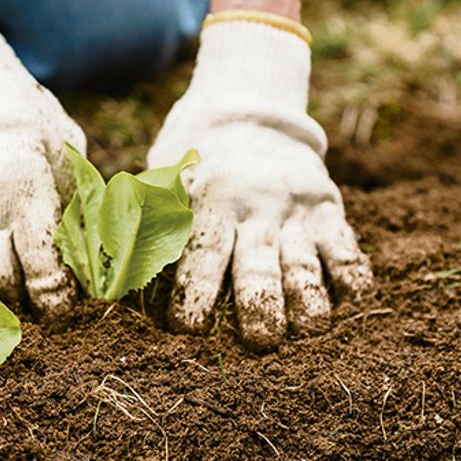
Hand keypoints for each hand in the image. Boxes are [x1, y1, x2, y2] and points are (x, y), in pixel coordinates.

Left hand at [147, 18, 371, 348]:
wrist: (250, 117)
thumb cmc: (195, 169)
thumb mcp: (165, 181)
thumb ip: (144, 225)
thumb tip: (109, 282)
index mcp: (208, 199)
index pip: (201, 255)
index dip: (194, 297)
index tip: (187, 329)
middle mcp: (254, 205)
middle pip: (258, 270)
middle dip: (259, 313)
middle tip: (259, 343)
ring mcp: (295, 208)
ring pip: (305, 267)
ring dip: (308, 307)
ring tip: (305, 330)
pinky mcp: (329, 209)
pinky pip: (347, 250)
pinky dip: (351, 279)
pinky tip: (346, 301)